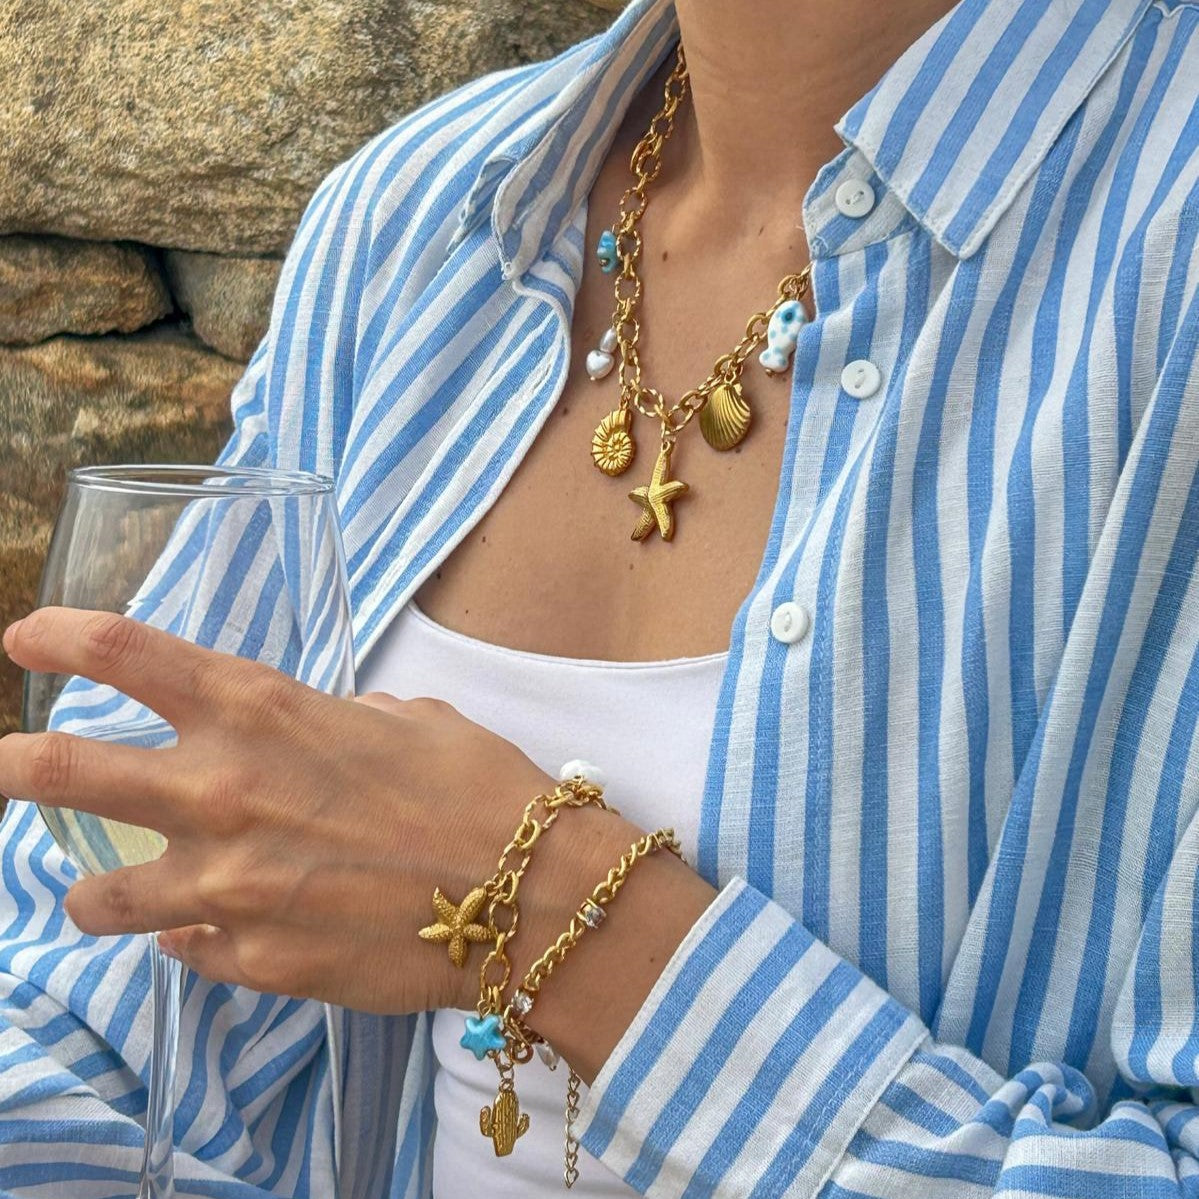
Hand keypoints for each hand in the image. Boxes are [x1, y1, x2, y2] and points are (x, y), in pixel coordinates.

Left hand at [0, 606, 576, 1013]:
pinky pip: (186, 947)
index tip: (27, 638)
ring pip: (94, 893)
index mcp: (263, 711)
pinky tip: (234, 926)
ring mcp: (226, 886)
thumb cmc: (477, 788)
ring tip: (113, 886)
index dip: (57, 638)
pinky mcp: (251, 961)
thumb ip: (331, 722)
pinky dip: (197, 934)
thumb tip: (312, 738)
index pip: (125, 653)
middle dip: (16, 765)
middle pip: (55, 770)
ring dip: (97, 884)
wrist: (528, 894)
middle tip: (13, 767)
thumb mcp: (405, 721)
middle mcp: (222, 791)